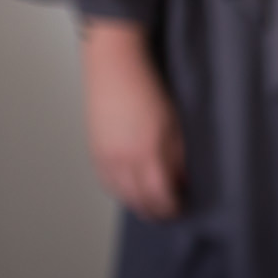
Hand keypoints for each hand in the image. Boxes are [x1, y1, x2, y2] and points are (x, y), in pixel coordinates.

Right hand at [81, 19, 182, 218]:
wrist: (114, 65)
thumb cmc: (147, 88)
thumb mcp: (174, 125)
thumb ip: (179, 158)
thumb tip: (182, 182)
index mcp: (146, 154)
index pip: (160, 197)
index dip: (172, 208)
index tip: (181, 207)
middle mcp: (122, 160)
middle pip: (139, 202)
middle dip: (156, 211)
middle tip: (169, 211)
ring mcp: (105, 157)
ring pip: (121, 195)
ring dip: (138, 203)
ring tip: (152, 203)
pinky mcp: (94, 151)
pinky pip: (107, 182)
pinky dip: (121, 191)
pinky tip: (131, 188)